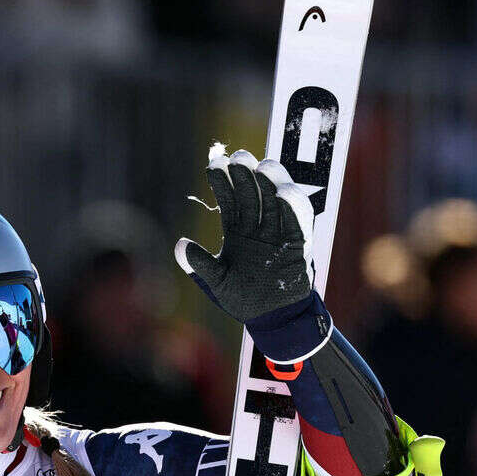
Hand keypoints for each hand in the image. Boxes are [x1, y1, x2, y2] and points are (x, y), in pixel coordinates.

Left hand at [175, 145, 316, 322]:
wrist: (272, 320)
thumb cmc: (244, 300)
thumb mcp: (216, 283)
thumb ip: (200, 265)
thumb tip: (178, 245)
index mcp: (238, 231)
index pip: (230, 199)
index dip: (223, 181)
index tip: (214, 163)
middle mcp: (259, 227)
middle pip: (253, 193)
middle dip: (245, 173)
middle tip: (238, 155)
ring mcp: (279, 233)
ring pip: (277, 200)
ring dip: (271, 182)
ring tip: (262, 167)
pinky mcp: (298, 245)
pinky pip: (297, 222)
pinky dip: (291, 207)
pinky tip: (282, 194)